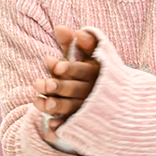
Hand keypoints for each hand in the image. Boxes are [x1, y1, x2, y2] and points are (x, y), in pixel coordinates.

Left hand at [33, 25, 99, 141]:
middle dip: (59, 87)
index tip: (55, 66)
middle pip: (78, 90)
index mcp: (97, 73)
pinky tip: (50, 127)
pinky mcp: (86, 125)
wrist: (116, 102)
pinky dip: (63, 128)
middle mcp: (96, 92)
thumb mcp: (83, 57)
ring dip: (57, 107)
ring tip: (39, 102)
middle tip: (41, 83)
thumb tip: (59, 27)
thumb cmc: (91, 73)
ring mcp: (91, 110)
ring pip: (74, 109)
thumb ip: (70, 44)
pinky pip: (74, 128)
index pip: (84, 70)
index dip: (70, 68)